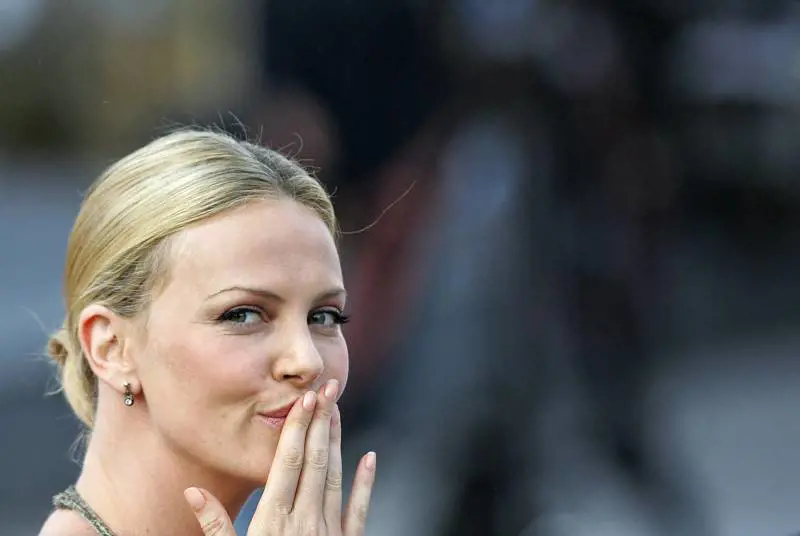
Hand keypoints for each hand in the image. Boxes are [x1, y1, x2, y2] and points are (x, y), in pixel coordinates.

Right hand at [183, 379, 376, 534]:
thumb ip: (215, 526)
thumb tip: (192, 492)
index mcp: (274, 520)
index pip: (288, 463)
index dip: (297, 429)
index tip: (304, 400)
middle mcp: (305, 520)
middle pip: (315, 462)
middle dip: (320, 423)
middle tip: (328, 388)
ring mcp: (330, 533)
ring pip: (337, 477)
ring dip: (337, 442)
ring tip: (338, 411)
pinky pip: (360, 510)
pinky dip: (366, 483)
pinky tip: (371, 458)